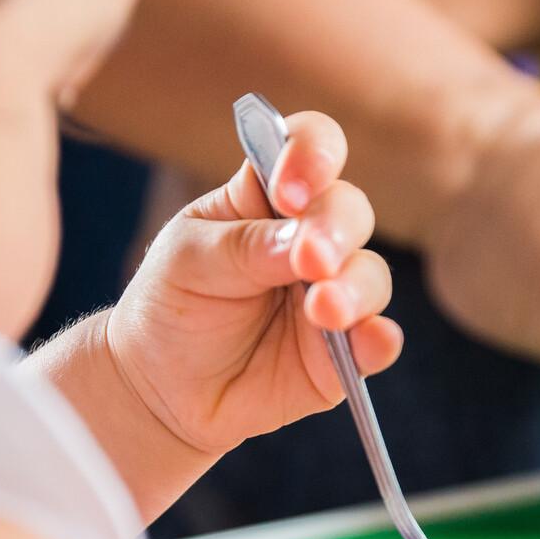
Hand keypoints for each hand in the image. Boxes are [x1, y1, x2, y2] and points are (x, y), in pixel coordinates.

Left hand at [106, 111, 403, 455]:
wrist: (160, 391)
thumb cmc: (172, 307)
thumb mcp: (189, 263)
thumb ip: (244, 247)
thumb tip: (304, 243)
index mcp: (268, 197)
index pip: (311, 147)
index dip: (313, 153)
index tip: (290, 189)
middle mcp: (310, 238)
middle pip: (350, 210)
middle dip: (335, 229)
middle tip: (311, 258)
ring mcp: (331, 295)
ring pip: (371, 275)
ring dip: (354, 288)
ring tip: (323, 310)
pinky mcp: (342, 354)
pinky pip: (377, 342)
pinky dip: (379, 340)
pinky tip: (368, 342)